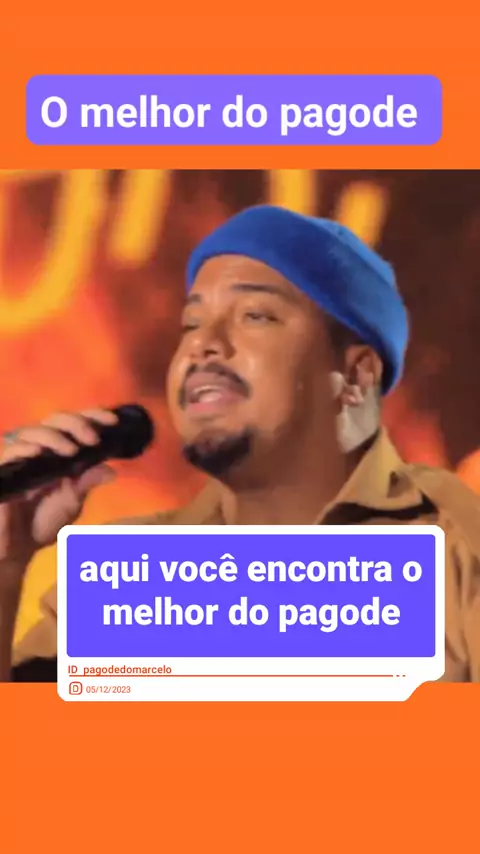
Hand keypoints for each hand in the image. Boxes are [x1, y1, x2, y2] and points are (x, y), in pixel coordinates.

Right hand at [0, 408, 117, 576]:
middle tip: (93, 438)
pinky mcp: (0, 469)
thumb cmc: (40, 523)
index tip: (112, 422)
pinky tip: (38, 451)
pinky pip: (8, 451)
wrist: (14, 549)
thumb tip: (111, 471)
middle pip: (54, 420)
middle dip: (76, 423)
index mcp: (56, 451)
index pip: (73, 423)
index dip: (92, 416)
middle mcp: (36, 448)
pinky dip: (23, 448)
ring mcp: (16, 457)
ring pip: (31, 431)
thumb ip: (86, 483)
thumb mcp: (70, 503)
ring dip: (54, 436)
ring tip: (71, 449)